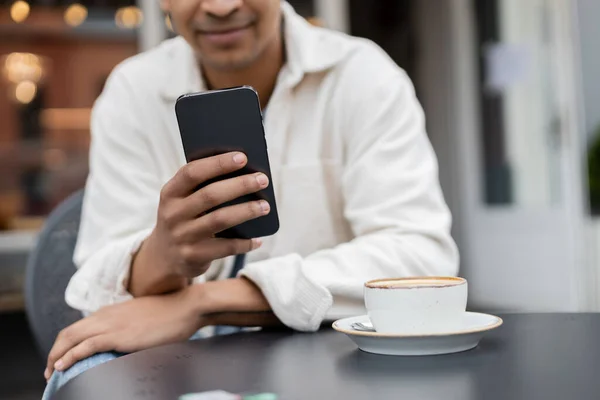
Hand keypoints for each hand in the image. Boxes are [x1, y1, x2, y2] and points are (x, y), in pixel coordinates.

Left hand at [45, 287, 201, 379]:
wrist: (186, 306)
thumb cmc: (172, 314)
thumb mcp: (144, 318)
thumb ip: (130, 326)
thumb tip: (128, 340)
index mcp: (112, 311)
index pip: (80, 327)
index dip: (66, 343)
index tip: (63, 358)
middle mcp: (107, 315)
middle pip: (69, 332)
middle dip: (54, 351)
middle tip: (51, 369)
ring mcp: (112, 324)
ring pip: (72, 338)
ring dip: (56, 356)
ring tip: (51, 372)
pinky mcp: (118, 335)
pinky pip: (85, 346)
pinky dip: (70, 356)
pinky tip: (63, 365)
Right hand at [130, 151, 269, 294]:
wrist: (164, 257)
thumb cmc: (184, 218)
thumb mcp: (182, 201)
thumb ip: (202, 186)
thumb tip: (244, 172)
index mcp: (170, 193)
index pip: (192, 172)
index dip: (218, 163)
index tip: (243, 157)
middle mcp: (173, 214)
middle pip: (211, 195)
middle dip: (240, 185)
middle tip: (262, 179)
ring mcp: (182, 236)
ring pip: (220, 219)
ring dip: (246, 211)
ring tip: (265, 206)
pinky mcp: (193, 256)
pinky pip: (225, 247)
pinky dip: (244, 243)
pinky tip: (258, 239)